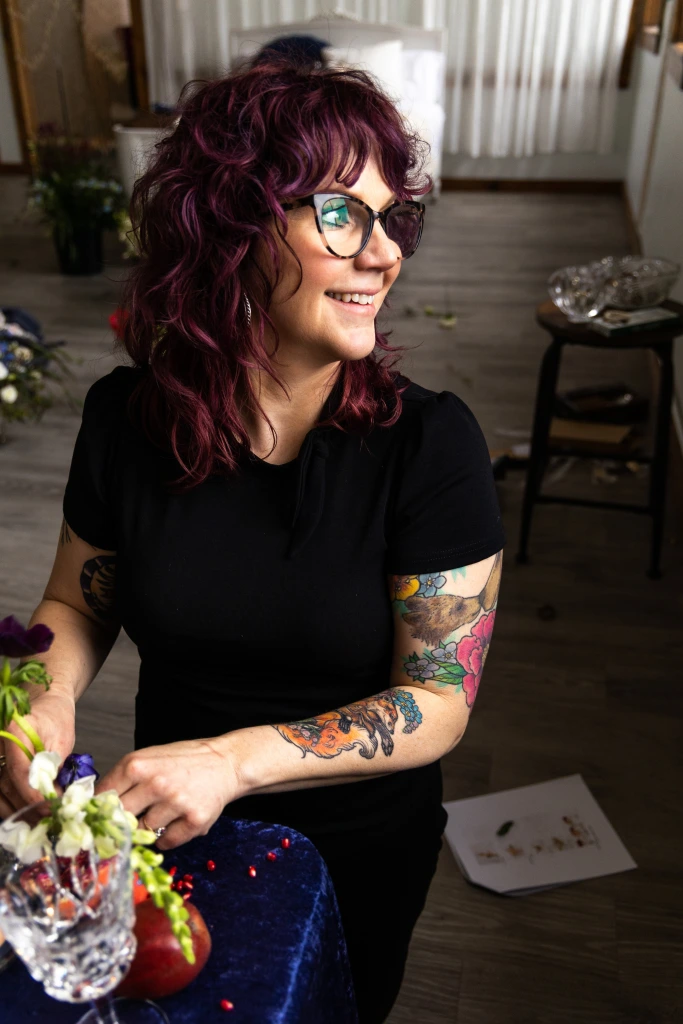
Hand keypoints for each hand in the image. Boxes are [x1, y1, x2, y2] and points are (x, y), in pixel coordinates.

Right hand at [0, 692, 75, 817]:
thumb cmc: (55, 717)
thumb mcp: (62, 739)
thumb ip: (54, 768)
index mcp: (13, 729)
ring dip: (17, 812)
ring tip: (39, 821)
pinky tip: (25, 815)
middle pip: (4, 785)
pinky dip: (9, 806)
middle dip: (26, 807)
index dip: (33, 794)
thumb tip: (54, 799)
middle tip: (47, 820)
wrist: (44, 703)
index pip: (19, 770)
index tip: (49, 808)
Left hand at [95, 737, 244, 850]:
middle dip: (120, 824)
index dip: (97, 812)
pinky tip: (174, 822)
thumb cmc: (183, 761)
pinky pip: (165, 843)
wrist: (225, 762)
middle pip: (119, 819)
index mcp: (137, 765)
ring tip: (160, 814)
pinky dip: (166, 838)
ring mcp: (176, 803)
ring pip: (142, 833)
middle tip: (125, 824)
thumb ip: (122, 779)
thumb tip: (93, 807)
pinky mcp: (194, 821)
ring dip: (146, 830)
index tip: (96, 820)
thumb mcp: (149, 759)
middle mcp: (155, 784)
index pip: (101, 798)